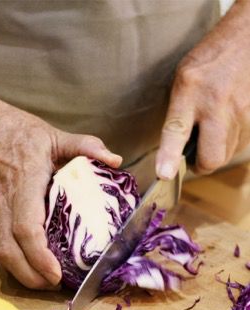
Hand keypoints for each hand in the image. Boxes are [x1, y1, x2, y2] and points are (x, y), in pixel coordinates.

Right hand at [0, 99, 121, 288]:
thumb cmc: (13, 133)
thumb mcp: (52, 134)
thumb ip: (84, 146)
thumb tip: (115, 160)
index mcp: (22, 186)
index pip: (26, 229)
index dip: (40, 256)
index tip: (56, 274)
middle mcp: (3, 207)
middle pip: (11, 254)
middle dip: (32, 278)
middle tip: (58, 286)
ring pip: (3, 257)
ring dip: (24, 276)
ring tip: (48, 283)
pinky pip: (1, 249)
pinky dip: (17, 264)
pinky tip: (34, 268)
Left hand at [156, 0, 249, 178]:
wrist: (246, 40)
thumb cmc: (207, 63)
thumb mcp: (181, 82)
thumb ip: (177, 115)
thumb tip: (173, 153)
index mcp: (189, 92)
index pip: (176, 131)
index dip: (170, 156)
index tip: (164, 174)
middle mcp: (217, 104)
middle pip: (211, 157)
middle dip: (201, 165)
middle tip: (193, 157)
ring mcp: (241, 111)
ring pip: (228, 154)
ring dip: (216, 153)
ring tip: (209, 135)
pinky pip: (241, 144)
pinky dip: (231, 143)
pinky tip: (225, 128)